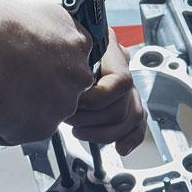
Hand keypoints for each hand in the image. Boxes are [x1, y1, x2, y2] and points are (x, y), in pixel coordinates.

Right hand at [0, 0, 94, 143]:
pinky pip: (28, 129)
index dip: (46, 58)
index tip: (30, 59)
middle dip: (40, 85)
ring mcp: (63, 101)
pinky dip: (10, 124)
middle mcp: (75, 71)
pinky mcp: (44, 126)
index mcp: (73, 37)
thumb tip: (12, 4)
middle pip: (63, 85)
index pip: (70, 54)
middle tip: (13, 79)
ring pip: (47, 109)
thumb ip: (23, 9)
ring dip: (26, 105)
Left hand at [65, 28, 147, 156]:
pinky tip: (121, 147)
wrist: (53, 46)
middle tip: (68, 118)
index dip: (98, 98)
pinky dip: (131, 137)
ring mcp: (125, 85)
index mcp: (110, 48)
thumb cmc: (56, 44)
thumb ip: (68, 58)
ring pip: (130, 118)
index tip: (76, 102)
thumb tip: (70, 86)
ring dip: (102, 132)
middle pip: (122, 107)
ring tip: (77, 129)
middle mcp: (122, 66)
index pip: (121, 81)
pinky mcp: (125, 102)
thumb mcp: (61, 43)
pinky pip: (138, 123)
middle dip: (92, 120)